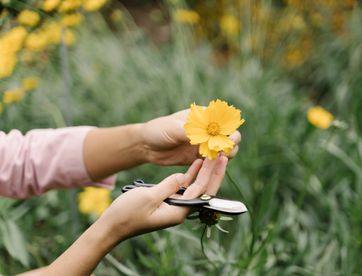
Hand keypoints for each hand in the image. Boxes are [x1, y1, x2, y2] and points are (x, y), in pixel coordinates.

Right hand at [98, 156, 227, 240]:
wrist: (111, 226)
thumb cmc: (127, 214)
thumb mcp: (149, 197)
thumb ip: (169, 186)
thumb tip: (183, 176)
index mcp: (179, 212)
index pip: (202, 191)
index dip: (213, 174)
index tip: (221, 159)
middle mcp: (180, 210)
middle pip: (203, 190)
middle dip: (213, 172)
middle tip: (223, 155)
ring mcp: (174, 206)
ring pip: (195, 187)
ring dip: (203, 172)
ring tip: (213, 156)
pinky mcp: (167, 201)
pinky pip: (183, 187)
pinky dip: (190, 175)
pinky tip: (196, 163)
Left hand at [138, 109, 240, 164]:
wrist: (147, 146)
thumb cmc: (158, 130)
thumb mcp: (172, 128)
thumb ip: (189, 132)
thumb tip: (205, 136)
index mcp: (203, 116)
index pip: (224, 119)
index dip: (229, 126)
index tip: (225, 134)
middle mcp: (207, 130)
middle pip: (230, 134)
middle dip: (231, 141)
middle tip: (225, 148)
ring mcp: (205, 144)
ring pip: (226, 149)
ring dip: (227, 153)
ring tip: (220, 157)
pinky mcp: (201, 158)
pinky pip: (215, 161)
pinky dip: (217, 163)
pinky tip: (212, 165)